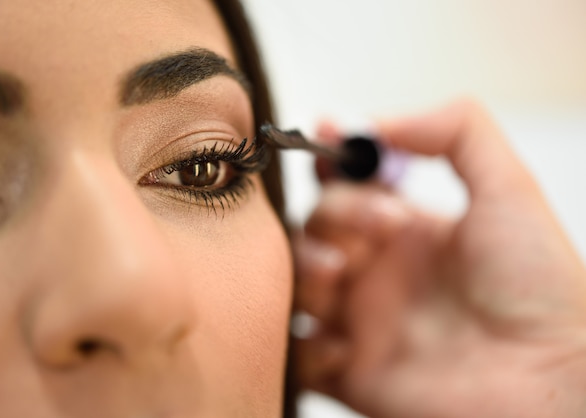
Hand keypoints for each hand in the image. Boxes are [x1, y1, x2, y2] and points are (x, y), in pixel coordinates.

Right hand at [293, 100, 585, 417]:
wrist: (551, 380)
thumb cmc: (540, 288)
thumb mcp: (509, 187)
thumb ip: (456, 132)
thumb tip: (376, 122)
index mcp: (407, 231)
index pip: (347, 185)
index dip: (331, 162)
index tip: (328, 138)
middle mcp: (378, 272)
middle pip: (314, 226)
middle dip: (334, 216)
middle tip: (379, 232)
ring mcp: (360, 322)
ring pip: (296, 285)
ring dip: (306, 273)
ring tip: (342, 277)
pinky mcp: (349, 373)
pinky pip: (299, 356)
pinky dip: (308, 346)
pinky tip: (348, 347)